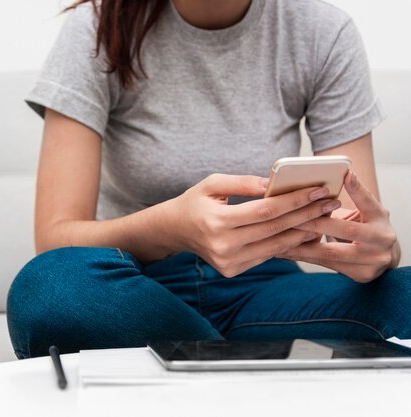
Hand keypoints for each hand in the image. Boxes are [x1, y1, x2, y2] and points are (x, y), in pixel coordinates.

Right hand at [168, 173, 340, 277]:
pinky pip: (267, 255)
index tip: (318, 190)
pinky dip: (287, 244)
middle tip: (330, 202)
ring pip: (276, 246)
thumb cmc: (195, 202)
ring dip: (303, 232)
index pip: (265, 211)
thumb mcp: (212, 183)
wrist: (175, 230)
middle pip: (275, 229)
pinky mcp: (232, 270)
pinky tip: (303, 231)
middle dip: (306, 214)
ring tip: (324, 217)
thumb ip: (243, 182)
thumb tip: (274, 183)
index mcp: (217, 221)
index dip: (294, 201)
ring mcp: (228, 261)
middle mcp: (223, 245)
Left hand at [278, 171, 398, 282]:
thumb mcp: (368, 210)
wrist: (385, 257)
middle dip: (314, 223)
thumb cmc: (369, 226)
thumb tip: (341, 176)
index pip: (368, 202)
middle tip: (289, 217)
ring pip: (330, 253)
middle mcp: (380, 240)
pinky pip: (325, 264)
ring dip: (301, 246)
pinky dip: (303, 257)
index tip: (346, 175)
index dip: (357, 189)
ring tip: (279, 238)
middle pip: (344, 229)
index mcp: (381, 219)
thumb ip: (357, 196)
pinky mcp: (360, 275)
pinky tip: (284, 252)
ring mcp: (372, 260)